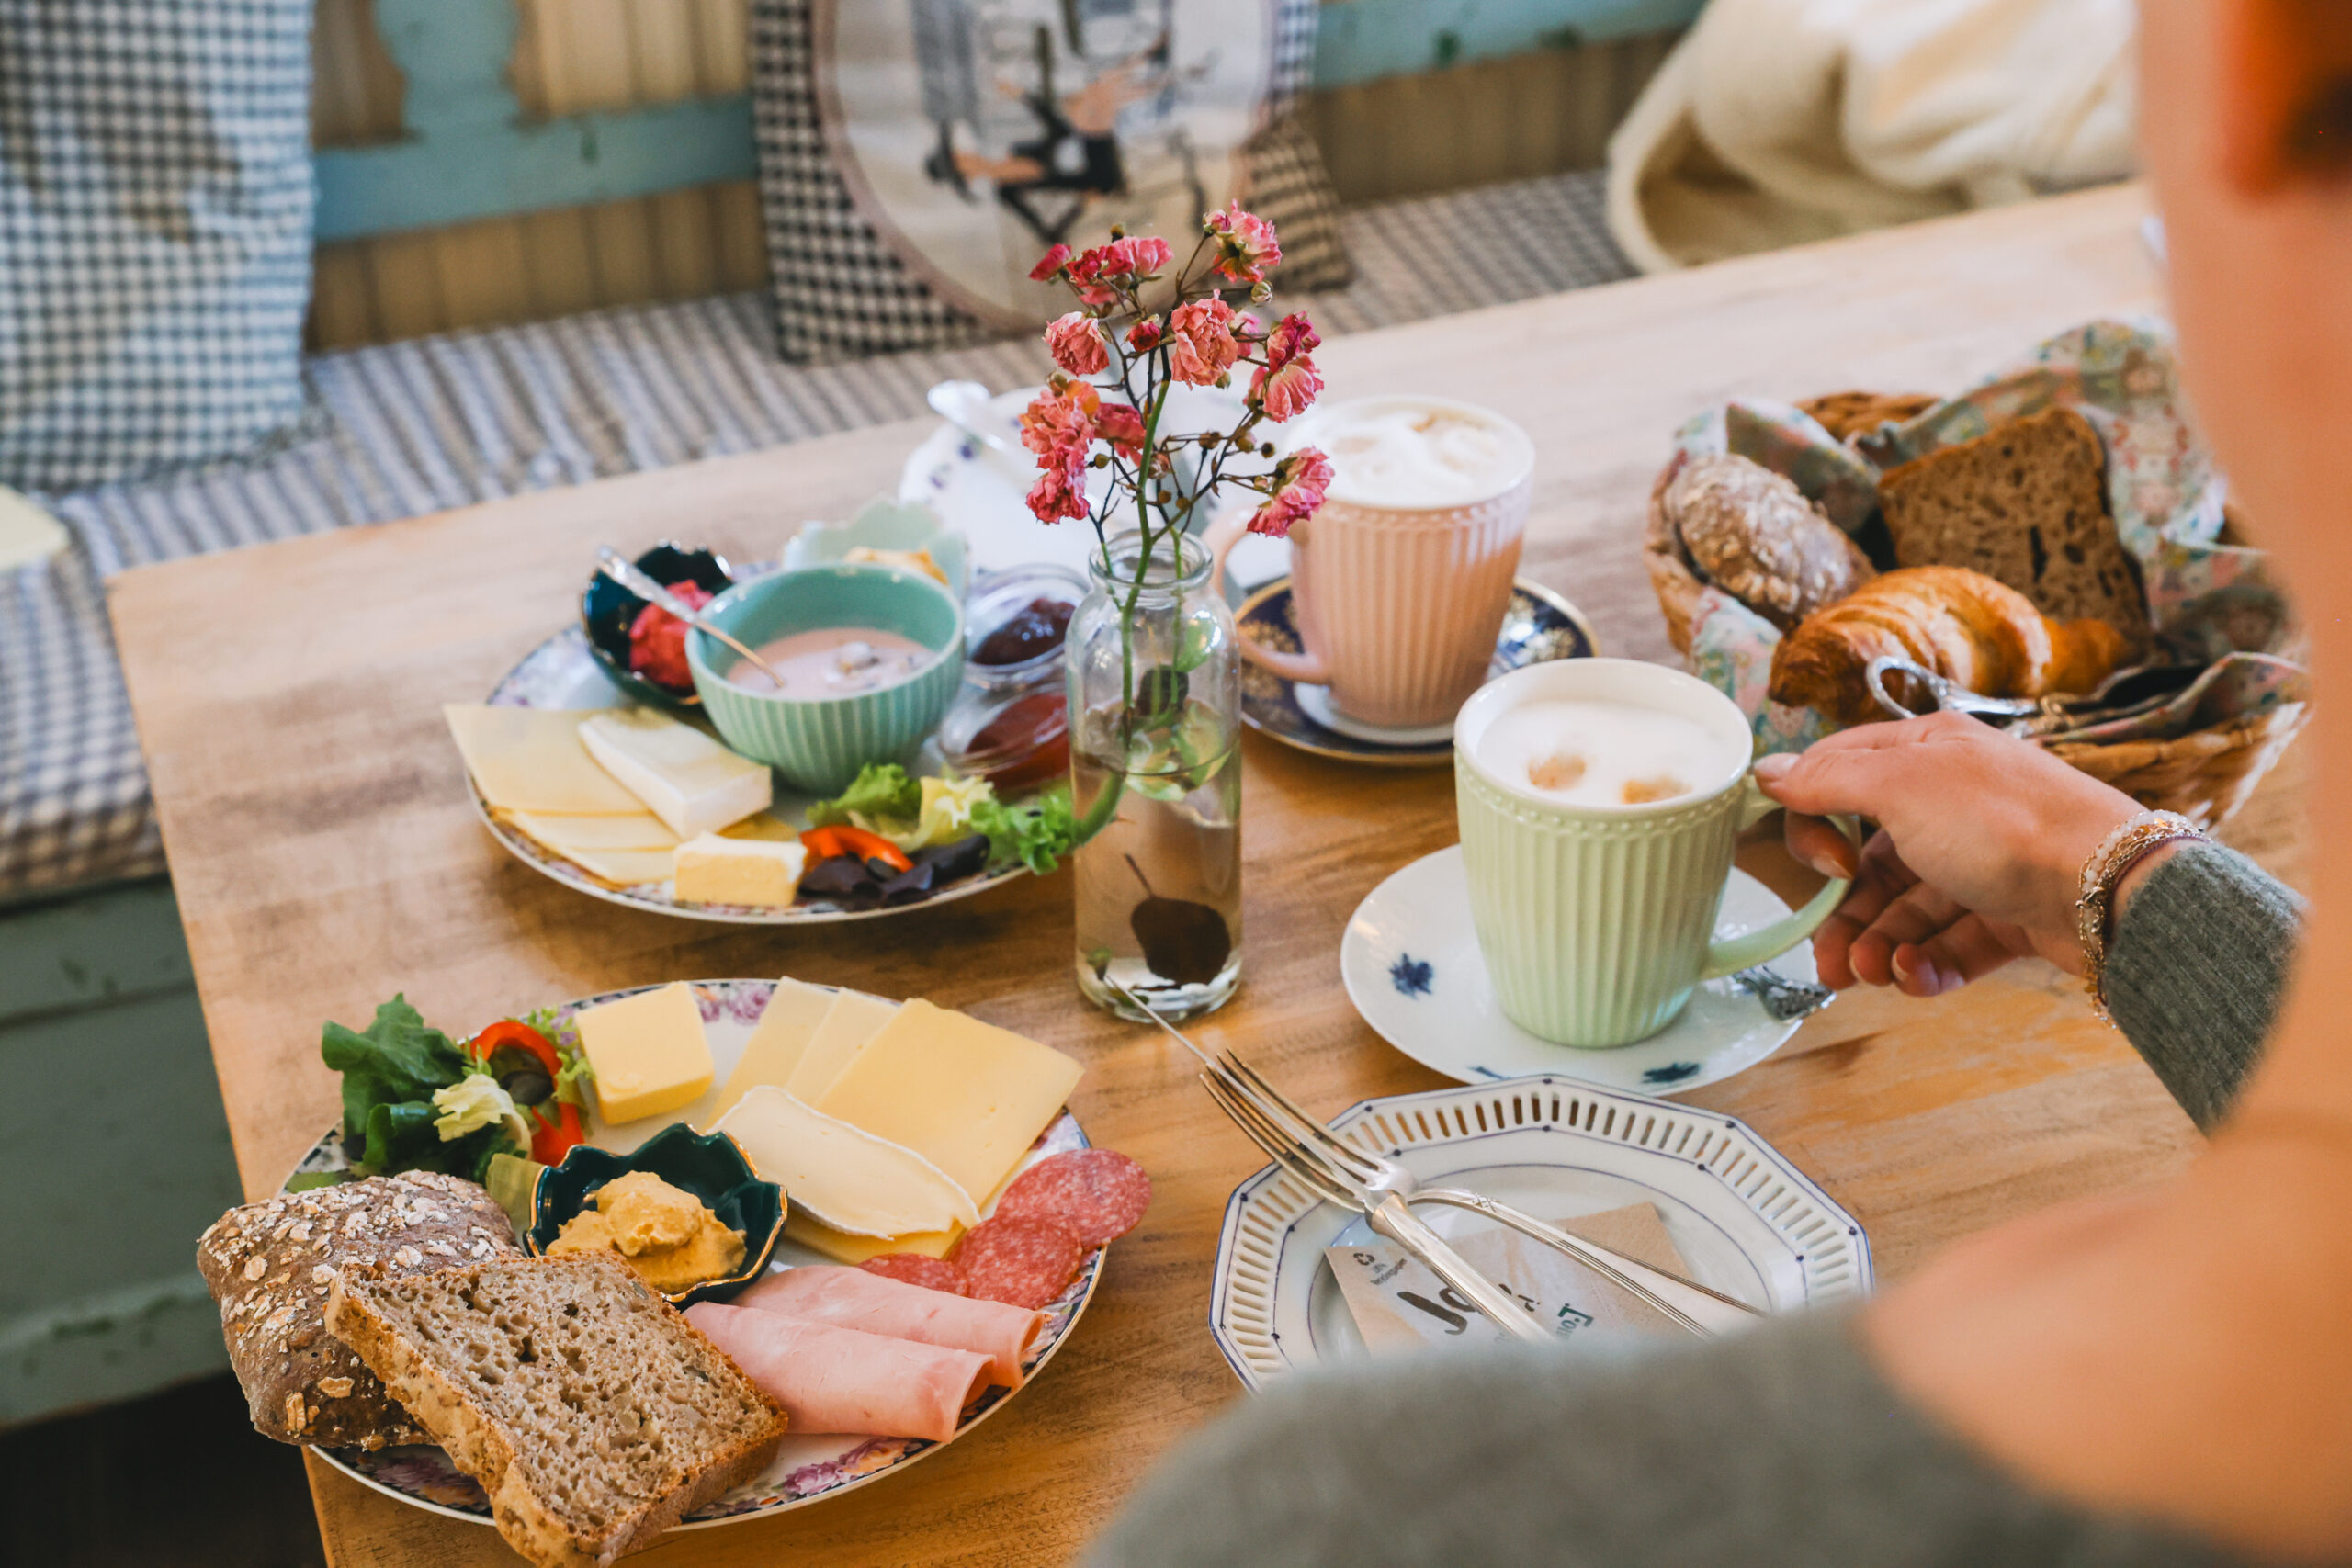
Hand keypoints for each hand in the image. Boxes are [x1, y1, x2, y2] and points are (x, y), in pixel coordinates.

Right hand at [1753, 713, 2140, 996]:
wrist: (2110, 886)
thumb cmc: (2007, 822)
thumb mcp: (1900, 786)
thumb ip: (1827, 781)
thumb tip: (1767, 771)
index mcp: (1924, 755)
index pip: (1841, 779)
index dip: (1815, 823)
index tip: (1822, 864)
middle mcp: (1950, 804)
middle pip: (1870, 860)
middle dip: (1843, 913)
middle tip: (1825, 957)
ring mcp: (1981, 862)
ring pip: (1906, 909)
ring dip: (1877, 946)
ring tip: (1866, 976)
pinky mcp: (2008, 913)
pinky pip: (1950, 943)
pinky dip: (1925, 965)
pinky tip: (1913, 977)